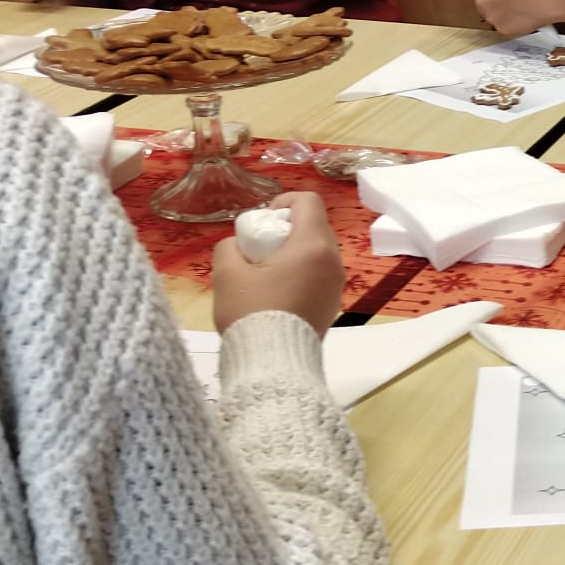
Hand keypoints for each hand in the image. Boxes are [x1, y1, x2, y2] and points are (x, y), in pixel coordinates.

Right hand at [211, 191, 345, 336]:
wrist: (272, 364)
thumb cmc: (251, 312)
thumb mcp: (227, 273)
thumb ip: (230, 246)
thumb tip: (239, 245)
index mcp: (313, 246)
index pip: (309, 201)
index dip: (283, 201)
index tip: (262, 219)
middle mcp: (333, 261)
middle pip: (314, 226)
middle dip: (286, 228)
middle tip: (259, 247)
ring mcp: (337, 285)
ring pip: (317, 251)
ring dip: (293, 251)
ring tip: (265, 271)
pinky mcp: (333, 304)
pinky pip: (319, 274)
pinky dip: (301, 272)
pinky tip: (276, 291)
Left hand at [457, 0, 564, 36]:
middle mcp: (482, 0)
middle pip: (479, 3)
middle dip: (490, 1)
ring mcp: (492, 17)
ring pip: (492, 16)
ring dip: (501, 12)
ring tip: (519, 6)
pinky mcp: (504, 29)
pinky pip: (504, 26)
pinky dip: (512, 22)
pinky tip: (524, 15)